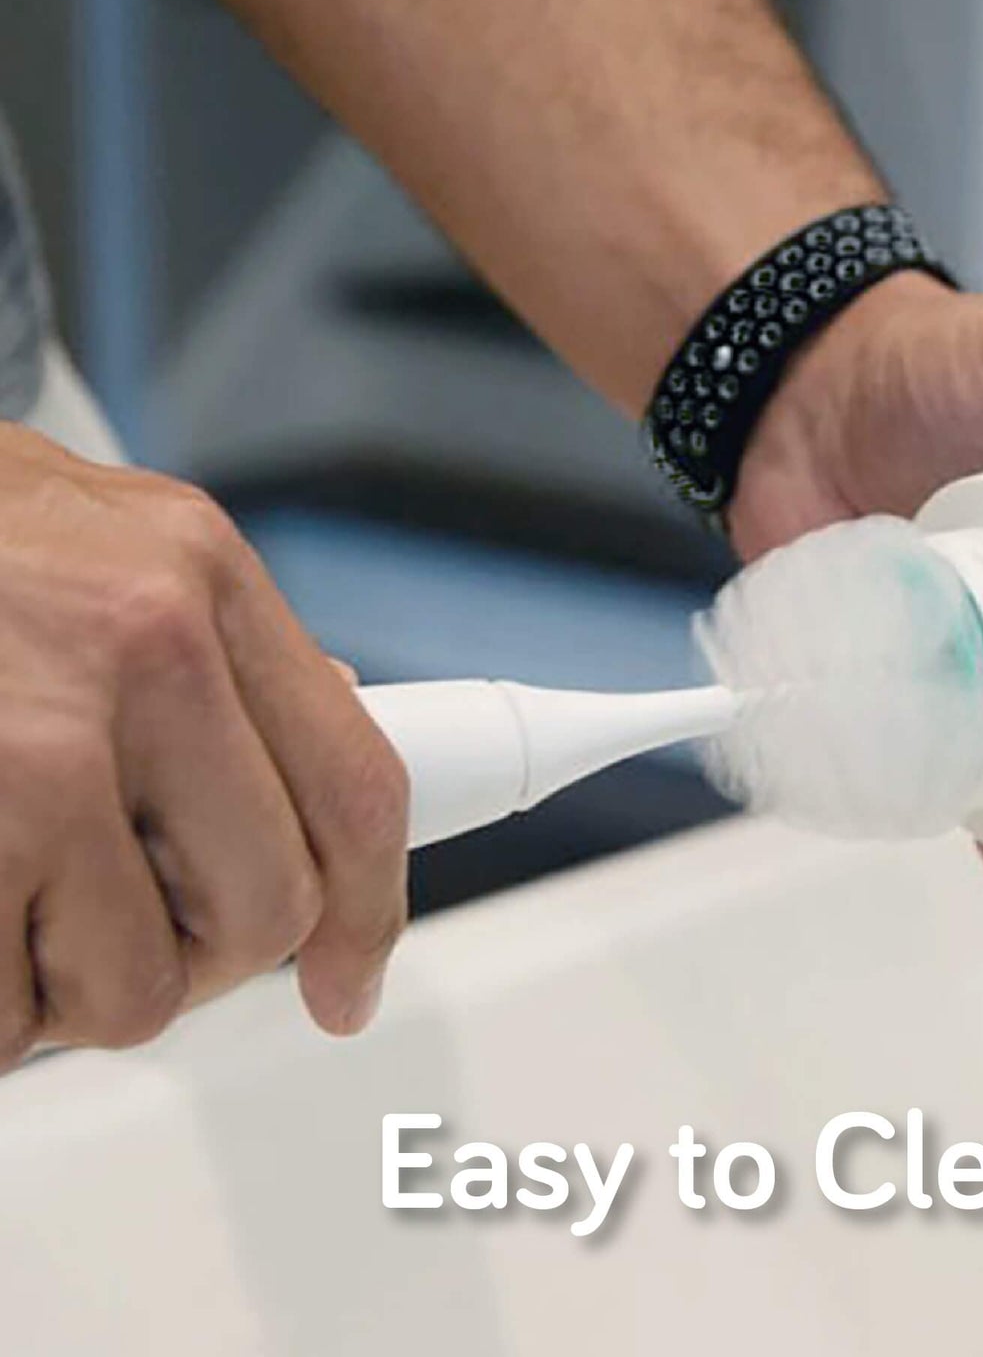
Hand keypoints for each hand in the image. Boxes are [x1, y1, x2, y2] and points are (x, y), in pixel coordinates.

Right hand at [0, 424, 408, 1068]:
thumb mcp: (103, 541)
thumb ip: (214, 643)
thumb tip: (328, 719)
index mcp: (201, 578)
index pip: (354, 784)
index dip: (370, 914)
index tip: (348, 986)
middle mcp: (144, 651)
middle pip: (264, 909)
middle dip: (194, 953)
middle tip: (115, 926)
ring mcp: (31, 752)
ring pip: (134, 991)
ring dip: (65, 986)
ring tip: (7, 897)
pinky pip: (4, 1018)